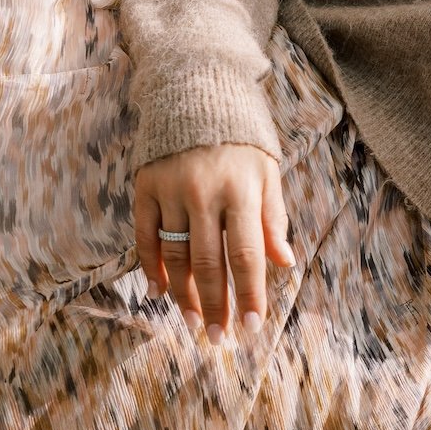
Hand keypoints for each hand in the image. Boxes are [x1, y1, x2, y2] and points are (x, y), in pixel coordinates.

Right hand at [133, 143, 295, 341]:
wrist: (197, 91)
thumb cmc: (241, 140)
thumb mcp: (267, 171)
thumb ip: (274, 218)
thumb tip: (285, 263)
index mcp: (242, 190)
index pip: (246, 254)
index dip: (249, 293)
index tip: (252, 327)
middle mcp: (204, 192)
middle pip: (209, 262)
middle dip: (215, 305)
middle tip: (219, 338)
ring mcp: (171, 190)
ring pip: (176, 255)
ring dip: (184, 295)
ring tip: (194, 323)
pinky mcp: (145, 186)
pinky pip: (145, 236)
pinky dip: (151, 267)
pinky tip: (159, 292)